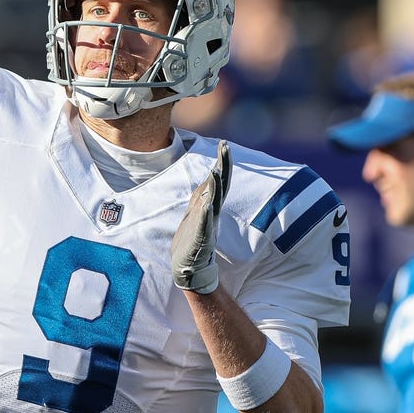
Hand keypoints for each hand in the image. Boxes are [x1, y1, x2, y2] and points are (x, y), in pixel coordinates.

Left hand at [171, 140, 230, 293]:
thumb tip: (211, 176)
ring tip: (215, 171)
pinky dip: (206, 215)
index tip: (225, 144)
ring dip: (215, 187)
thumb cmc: (192, 239)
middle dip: (223, 167)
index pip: (219, 181)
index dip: (223, 163)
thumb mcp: (197, 211)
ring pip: (213, 202)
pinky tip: (208, 205)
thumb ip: (204, 195)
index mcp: (210, 206)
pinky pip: (205, 225)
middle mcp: (211, 213)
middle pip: (220, 187)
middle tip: (226, 148)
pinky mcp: (201, 239)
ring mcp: (207, 225)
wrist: (188, 267)